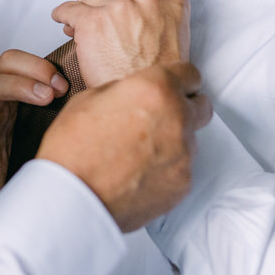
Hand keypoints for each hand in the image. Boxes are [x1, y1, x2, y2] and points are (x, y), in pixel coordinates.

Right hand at [0, 50, 67, 242]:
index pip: (21, 62)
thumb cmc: (14, 168)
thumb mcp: (41, 137)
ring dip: (18, 87)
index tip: (67, 83)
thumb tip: (97, 109)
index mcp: (12, 99)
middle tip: (58, 89)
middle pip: (6, 64)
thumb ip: (58, 119)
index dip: (44, 65)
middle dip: (35, 70)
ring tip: (43, 98)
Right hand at [38, 62, 210, 232]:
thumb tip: (133, 93)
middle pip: (202, 107)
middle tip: (158, 118)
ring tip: (138, 153)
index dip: (180, 80)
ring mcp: (184, 154)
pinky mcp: (182, 184)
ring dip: (172, 141)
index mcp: (155, 89)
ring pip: (189, 140)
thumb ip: (123, 90)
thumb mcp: (88, 99)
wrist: (72, 200)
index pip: (190, 74)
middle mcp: (178, 119)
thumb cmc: (72, 149)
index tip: (173, 87)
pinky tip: (139, 174)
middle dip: (185, 108)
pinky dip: (166, 169)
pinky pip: (181, 169)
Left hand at [51, 0, 190, 87]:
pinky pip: (68, 9)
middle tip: (89, 13)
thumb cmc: (157, 74)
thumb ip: (155, 8)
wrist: (145, 98)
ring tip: (77, 25)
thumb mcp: (173, 31)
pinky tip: (61, 20)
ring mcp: (120, 6)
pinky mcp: (94, 20)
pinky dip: (62, 14)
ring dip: (81, 10)